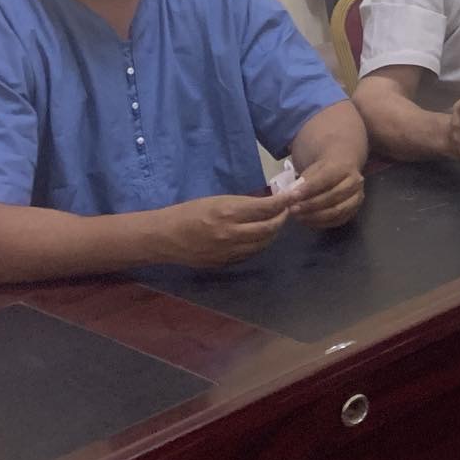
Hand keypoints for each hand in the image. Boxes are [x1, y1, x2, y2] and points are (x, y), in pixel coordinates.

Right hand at [156, 193, 292, 267]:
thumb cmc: (189, 212)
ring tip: (275, 223)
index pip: (266, 208)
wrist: (164, 237)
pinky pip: (250, 254)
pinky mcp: (224, 263)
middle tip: (286, 211)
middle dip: (281, 218)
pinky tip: (259, 237)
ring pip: (262, 244)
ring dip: (272, 233)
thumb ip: (243, 204)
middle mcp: (231, 234)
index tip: (295, 196)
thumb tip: (268, 204)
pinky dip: (259, 245)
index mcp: (228, 213)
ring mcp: (228, 251)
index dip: (284, 202)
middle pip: (269, 228)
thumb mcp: (217, 200)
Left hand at [286, 154, 364, 229]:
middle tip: (293, 209)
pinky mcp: (354, 211)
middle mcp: (355, 183)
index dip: (309, 188)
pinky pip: (338, 220)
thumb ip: (304, 181)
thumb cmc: (324, 171)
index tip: (292, 195)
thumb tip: (292, 194)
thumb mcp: (313, 169)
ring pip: (337, 211)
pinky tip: (308, 221)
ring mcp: (357, 198)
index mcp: (344, 168)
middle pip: (333, 196)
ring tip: (299, 217)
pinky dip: (321, 223)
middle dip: (311, 204)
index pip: (326, 179)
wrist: (343, 172)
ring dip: (315, 216)